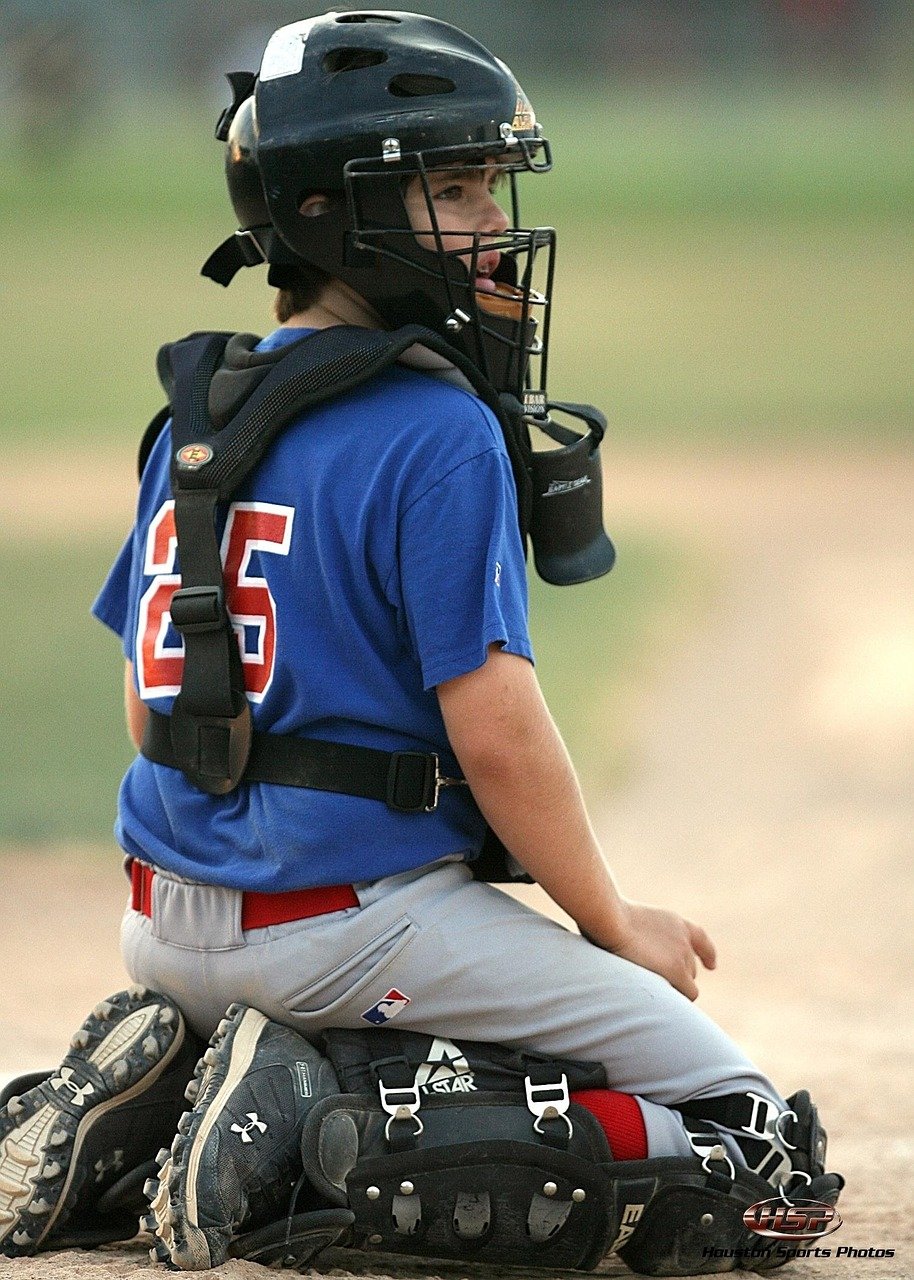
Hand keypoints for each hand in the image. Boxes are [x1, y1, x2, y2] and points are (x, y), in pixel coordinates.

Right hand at [597, 900, 716, 1000]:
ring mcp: (682, 954)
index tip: (710, 965)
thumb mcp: (629, 924)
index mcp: (674, 922)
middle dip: (677, 978)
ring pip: (688, 983)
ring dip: (674, 989)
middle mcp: (683, 938)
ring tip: (653, 997)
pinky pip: (688, 994)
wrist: (611, 919)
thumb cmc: (606, 919)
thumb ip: (638, 937)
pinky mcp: (677, 971)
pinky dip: (679, 1001)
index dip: (706, 953)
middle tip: (654, 988)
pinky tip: (665, 1008)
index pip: (699, 938)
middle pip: (690, 968)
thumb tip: (626, 950)